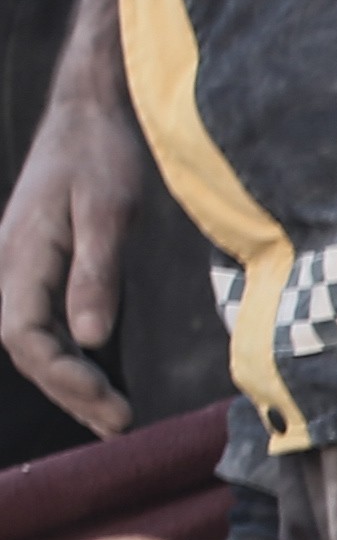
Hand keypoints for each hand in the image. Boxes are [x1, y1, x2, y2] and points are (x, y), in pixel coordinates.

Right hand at [0, 65, 139, 436]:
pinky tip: (103, 384)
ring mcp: (24, 268)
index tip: (112, 405)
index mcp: (20, 256)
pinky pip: (49, 324)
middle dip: (71, 391)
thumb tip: (90, 339)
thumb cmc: (100, 155)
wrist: (89, 113)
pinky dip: (73, 359)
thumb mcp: (109, 212)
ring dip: (71, 383)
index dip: (64, 378)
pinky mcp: (44, 267)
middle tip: (122, 425)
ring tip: (115, 420)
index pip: (26, 337)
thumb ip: (97, 273)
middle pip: (28, 348)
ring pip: (36, 341)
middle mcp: (11, 267)